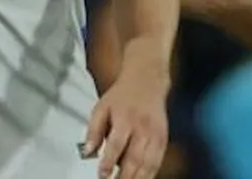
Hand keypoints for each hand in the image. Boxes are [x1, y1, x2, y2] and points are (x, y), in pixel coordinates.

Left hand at [81, 59, 168, 178]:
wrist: (148, 81)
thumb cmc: (122, 96)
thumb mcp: (101, 107)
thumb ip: (93, 130)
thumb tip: (87, 152)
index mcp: (124, 118)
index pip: (116, 144)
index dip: (109, 161)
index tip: (102, 174)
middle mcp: (142, 128)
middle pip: (134, 158)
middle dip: (124, 177)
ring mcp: (155, 135)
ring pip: (148, 164)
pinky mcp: (164, 140)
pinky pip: (157, 162)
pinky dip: (150, 174)